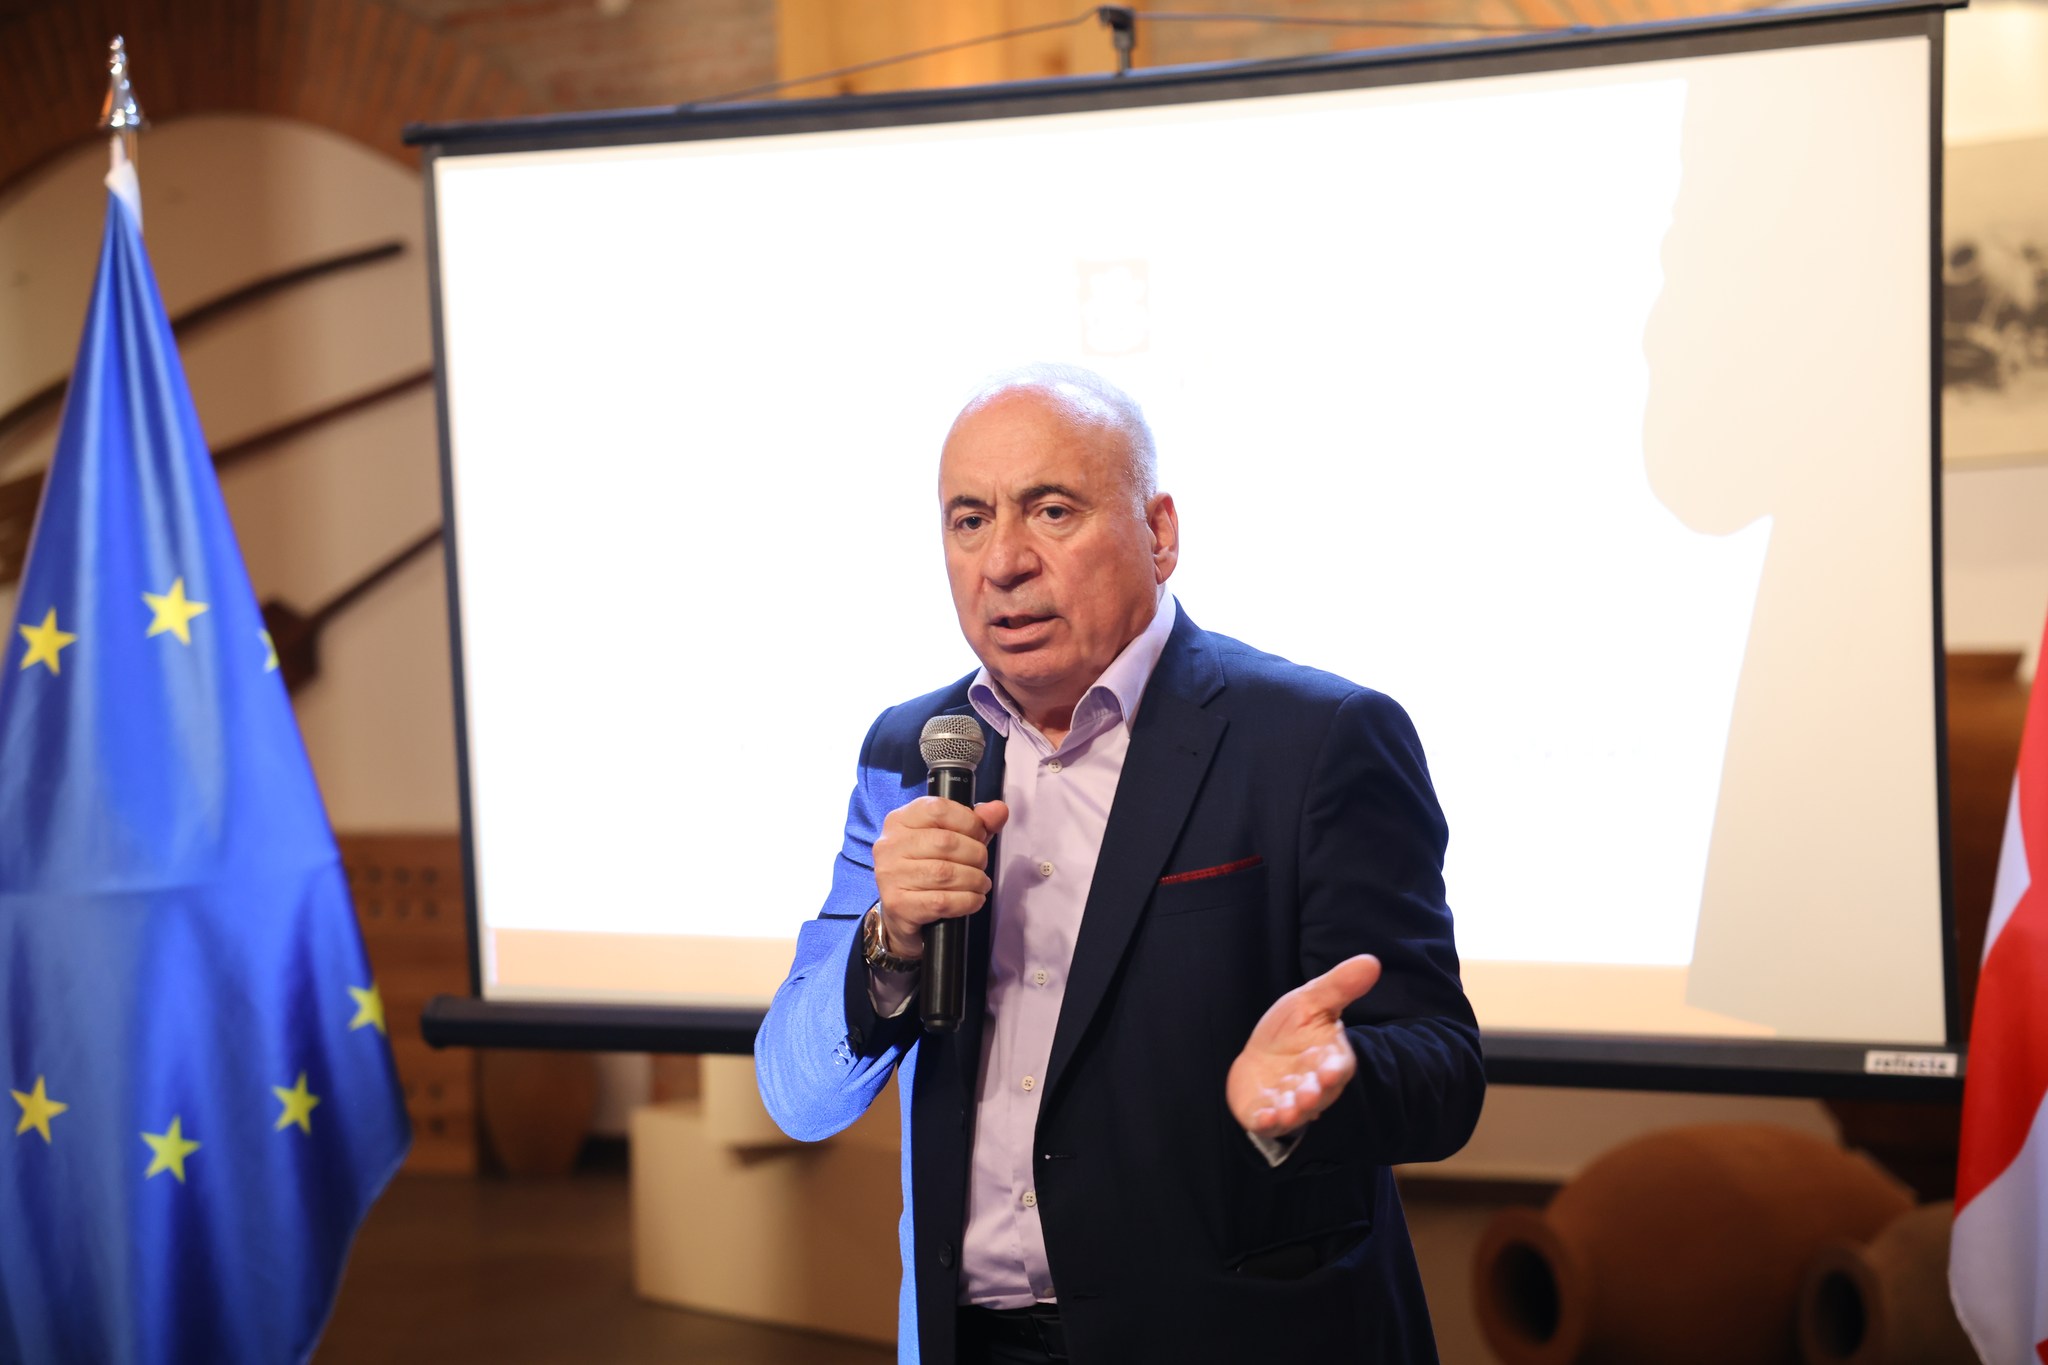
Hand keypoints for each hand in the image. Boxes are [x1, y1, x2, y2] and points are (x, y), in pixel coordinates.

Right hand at [872, 796, 1009, 957]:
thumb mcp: (951, 839)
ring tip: (980, 883)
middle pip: (946, 842)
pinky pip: (942, 901)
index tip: (979, 836)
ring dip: (974, 880)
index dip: (969, 822)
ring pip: (945, 874)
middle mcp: (889, 845)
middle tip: (981, 865)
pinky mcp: (898, 904)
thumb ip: (976, 823)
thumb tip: (999, 810)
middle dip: (976, 855)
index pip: (939, 809)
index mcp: (900, 820)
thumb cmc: (928, 868)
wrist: (901, 913)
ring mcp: (890, 875)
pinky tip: (974, 899)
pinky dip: (967, 901)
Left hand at [1226, 955, 1381, 1138]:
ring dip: (1293, 1111)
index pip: (1338, 1067)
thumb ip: (1338, 986)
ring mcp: (1289, 1101)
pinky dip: (1266, 1122)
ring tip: (1288, 1108)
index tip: (1330, 1071)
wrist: (1259, 1056)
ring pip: (1296, 1111)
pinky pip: (1268, 1122)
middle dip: (1314, 1094)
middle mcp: (1313, 1084)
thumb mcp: (1310, 1002)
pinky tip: (1261, 1119)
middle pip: (1319, 1093)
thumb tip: (1372, 961)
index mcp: (1328, 1059)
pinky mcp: (1265, 1113)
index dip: (1335, 1071)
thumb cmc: (1290, 1031)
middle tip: (1308, 1093)